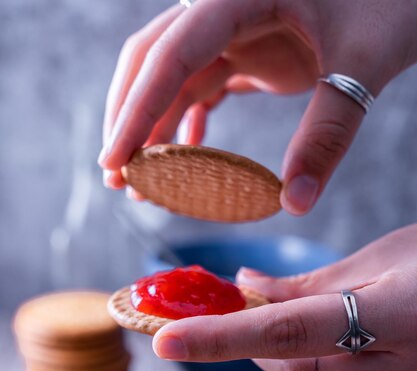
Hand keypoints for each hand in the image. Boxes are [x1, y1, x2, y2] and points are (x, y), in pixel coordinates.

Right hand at [98, 0, 416, 213]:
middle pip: (155, 61)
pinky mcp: (249, 49)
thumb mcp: (363, 63)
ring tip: (143, 181)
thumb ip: (330, 130)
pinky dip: (189, 121)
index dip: (137, 109)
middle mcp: (226, 7)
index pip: (171, 53)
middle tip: (116, 176)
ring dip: (154, 128)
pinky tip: (186, 156)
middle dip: (130, 118)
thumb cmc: (392, 2)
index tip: (117, 160)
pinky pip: (203, 85)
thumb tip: (297, 201)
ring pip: (174, 78)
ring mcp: (235, 28)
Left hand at [152, 225, 416, 370]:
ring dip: (285, 360)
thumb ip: (314, 283)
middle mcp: (404, 369)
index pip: (287, 329)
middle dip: (255, 345)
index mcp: (399, 316)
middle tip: (234, 316)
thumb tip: (248, 288)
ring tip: (280, 327)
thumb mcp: (389, 255)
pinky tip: (326, 348)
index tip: (166, 339)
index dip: (222, 335)